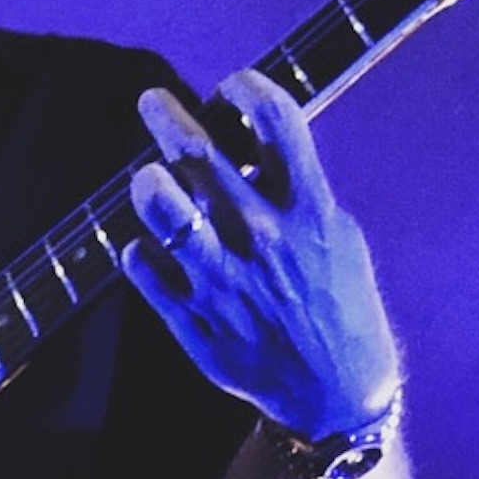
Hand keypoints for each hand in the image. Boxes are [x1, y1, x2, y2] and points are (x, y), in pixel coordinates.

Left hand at [125, 69, 400, 437]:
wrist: (334, 393)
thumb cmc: (336, 302)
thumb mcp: (336, 236)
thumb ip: (294, 188)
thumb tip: (247, 138)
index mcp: (308, 211)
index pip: (275, 119)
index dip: (246, 86)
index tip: (231, 85)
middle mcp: (263, 239)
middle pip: (199, 154)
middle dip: (167, 116)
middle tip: (152, 102)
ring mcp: (223, 280)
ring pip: (163, 210)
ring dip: (148, 183)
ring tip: (148, 179)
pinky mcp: (192, 319)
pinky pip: (144, 266)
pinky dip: (142, 251)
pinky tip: (153, 249)